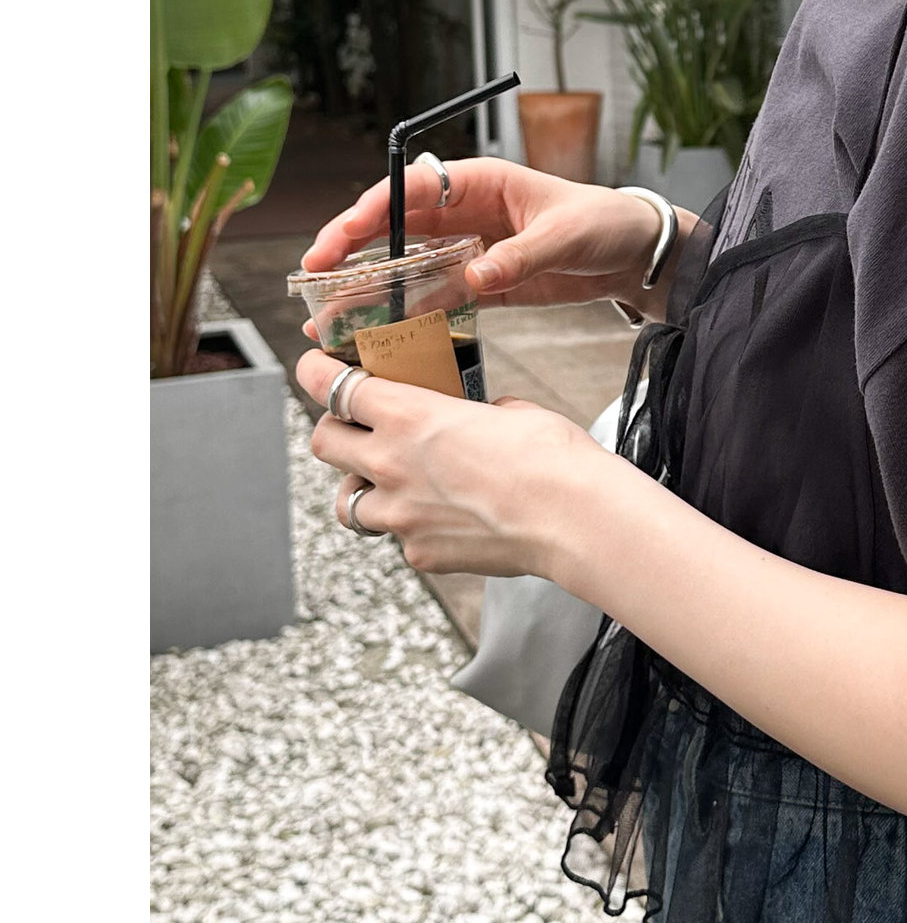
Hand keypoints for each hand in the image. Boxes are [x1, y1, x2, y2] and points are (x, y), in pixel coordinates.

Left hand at [296, 348, 605, 578]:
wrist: (575, 519)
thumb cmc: (552, 458)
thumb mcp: (511, 411)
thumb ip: (474, 412)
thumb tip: (476, 419)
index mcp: (408, 415)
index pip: (329, 385)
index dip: (315, 372)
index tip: (317, 369)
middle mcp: (390, 464)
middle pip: (323, 442)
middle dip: (337, 433)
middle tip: (361, 431)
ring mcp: (400, 516)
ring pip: (348, 503)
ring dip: (365, 490)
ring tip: (398, 489)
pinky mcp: (421, 553)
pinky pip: (400, 540)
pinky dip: (415, 531)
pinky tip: (450, 523)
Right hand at [299, 157, 687, 322]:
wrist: (637, 254)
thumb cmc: (605, 223)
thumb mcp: (567, 234)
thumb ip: (521, 256)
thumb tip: (475, 276)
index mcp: (480, 181)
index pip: (410, 189)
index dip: (368, 212)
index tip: (337, 238)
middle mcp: (467, 211)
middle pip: (394, 227)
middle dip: (351, 250)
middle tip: (311, 277)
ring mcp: (472, 247)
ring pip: (410, 264)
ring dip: (373, 287)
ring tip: (332, 314)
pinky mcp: (486, 282)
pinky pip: (440, 295)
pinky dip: (412, 313)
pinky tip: (384, 332)